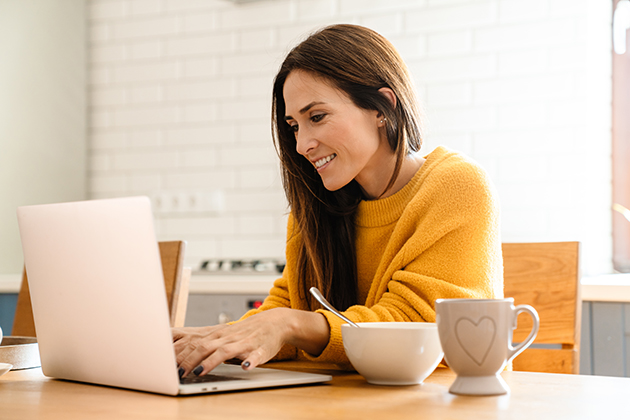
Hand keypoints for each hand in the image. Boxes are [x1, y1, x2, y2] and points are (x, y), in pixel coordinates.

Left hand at [172, 308, 328, 377]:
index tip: (167, 365)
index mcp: (218, 335)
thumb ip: (205, 345)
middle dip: (189, 360)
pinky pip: (255, 356)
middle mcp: (228, 337)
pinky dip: (250, 361)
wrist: (275, 322)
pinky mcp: (260, 349)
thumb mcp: (224, 336)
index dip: (181, 354)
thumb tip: (182, 356)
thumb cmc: (246, 333)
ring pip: (225, 350)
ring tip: (200, 371)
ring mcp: (244, 343)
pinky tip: (246, 366)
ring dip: (211, 361)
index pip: (194, 343)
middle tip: (177, 373)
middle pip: (205, 347)